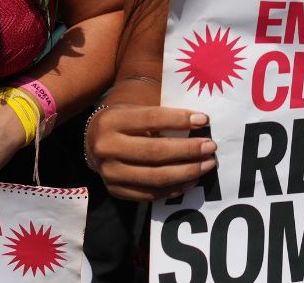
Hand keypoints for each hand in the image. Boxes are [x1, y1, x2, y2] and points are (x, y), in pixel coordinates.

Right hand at [88, 105, 217, 201]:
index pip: (151, 119)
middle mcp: (106, 147)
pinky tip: (192, 181)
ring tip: (206, 164)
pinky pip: (149, 194)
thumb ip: (161, 114)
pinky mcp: (115, 190)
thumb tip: (199, 119)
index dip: (179, 120)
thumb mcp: (135, 109)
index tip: (204, 120)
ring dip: (186, 172)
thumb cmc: (124, 121)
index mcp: (112, 121)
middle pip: (155, 151)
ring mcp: (109, 172)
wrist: (93, 143)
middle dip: (188, 150)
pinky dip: (174, 189)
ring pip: (154, 176)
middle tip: (210, 146)